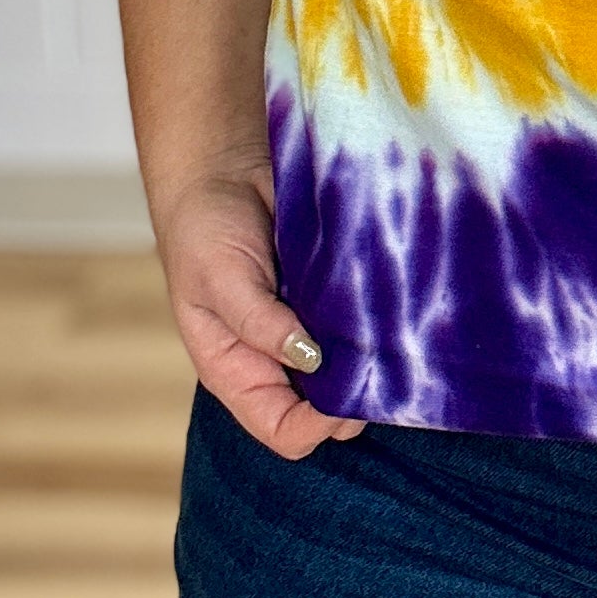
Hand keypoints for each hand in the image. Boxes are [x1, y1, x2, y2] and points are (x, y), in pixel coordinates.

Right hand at [156, 165, 366, 462]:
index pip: (284, 430)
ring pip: (354, 367)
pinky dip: (381, 318)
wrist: (223, 167)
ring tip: (394, 333)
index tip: (350, 396)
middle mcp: (278, 360)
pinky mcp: (334, 295)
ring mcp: (311, 328)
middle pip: (327, 409)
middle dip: (358, 396)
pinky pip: (365, 320)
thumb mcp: (219, 278)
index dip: (319, 426)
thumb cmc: (202, 229)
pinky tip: (394, 302)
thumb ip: (258, 323)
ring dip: (376, 358)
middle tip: (385, 363)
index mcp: (239, 372)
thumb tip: (311, 361)